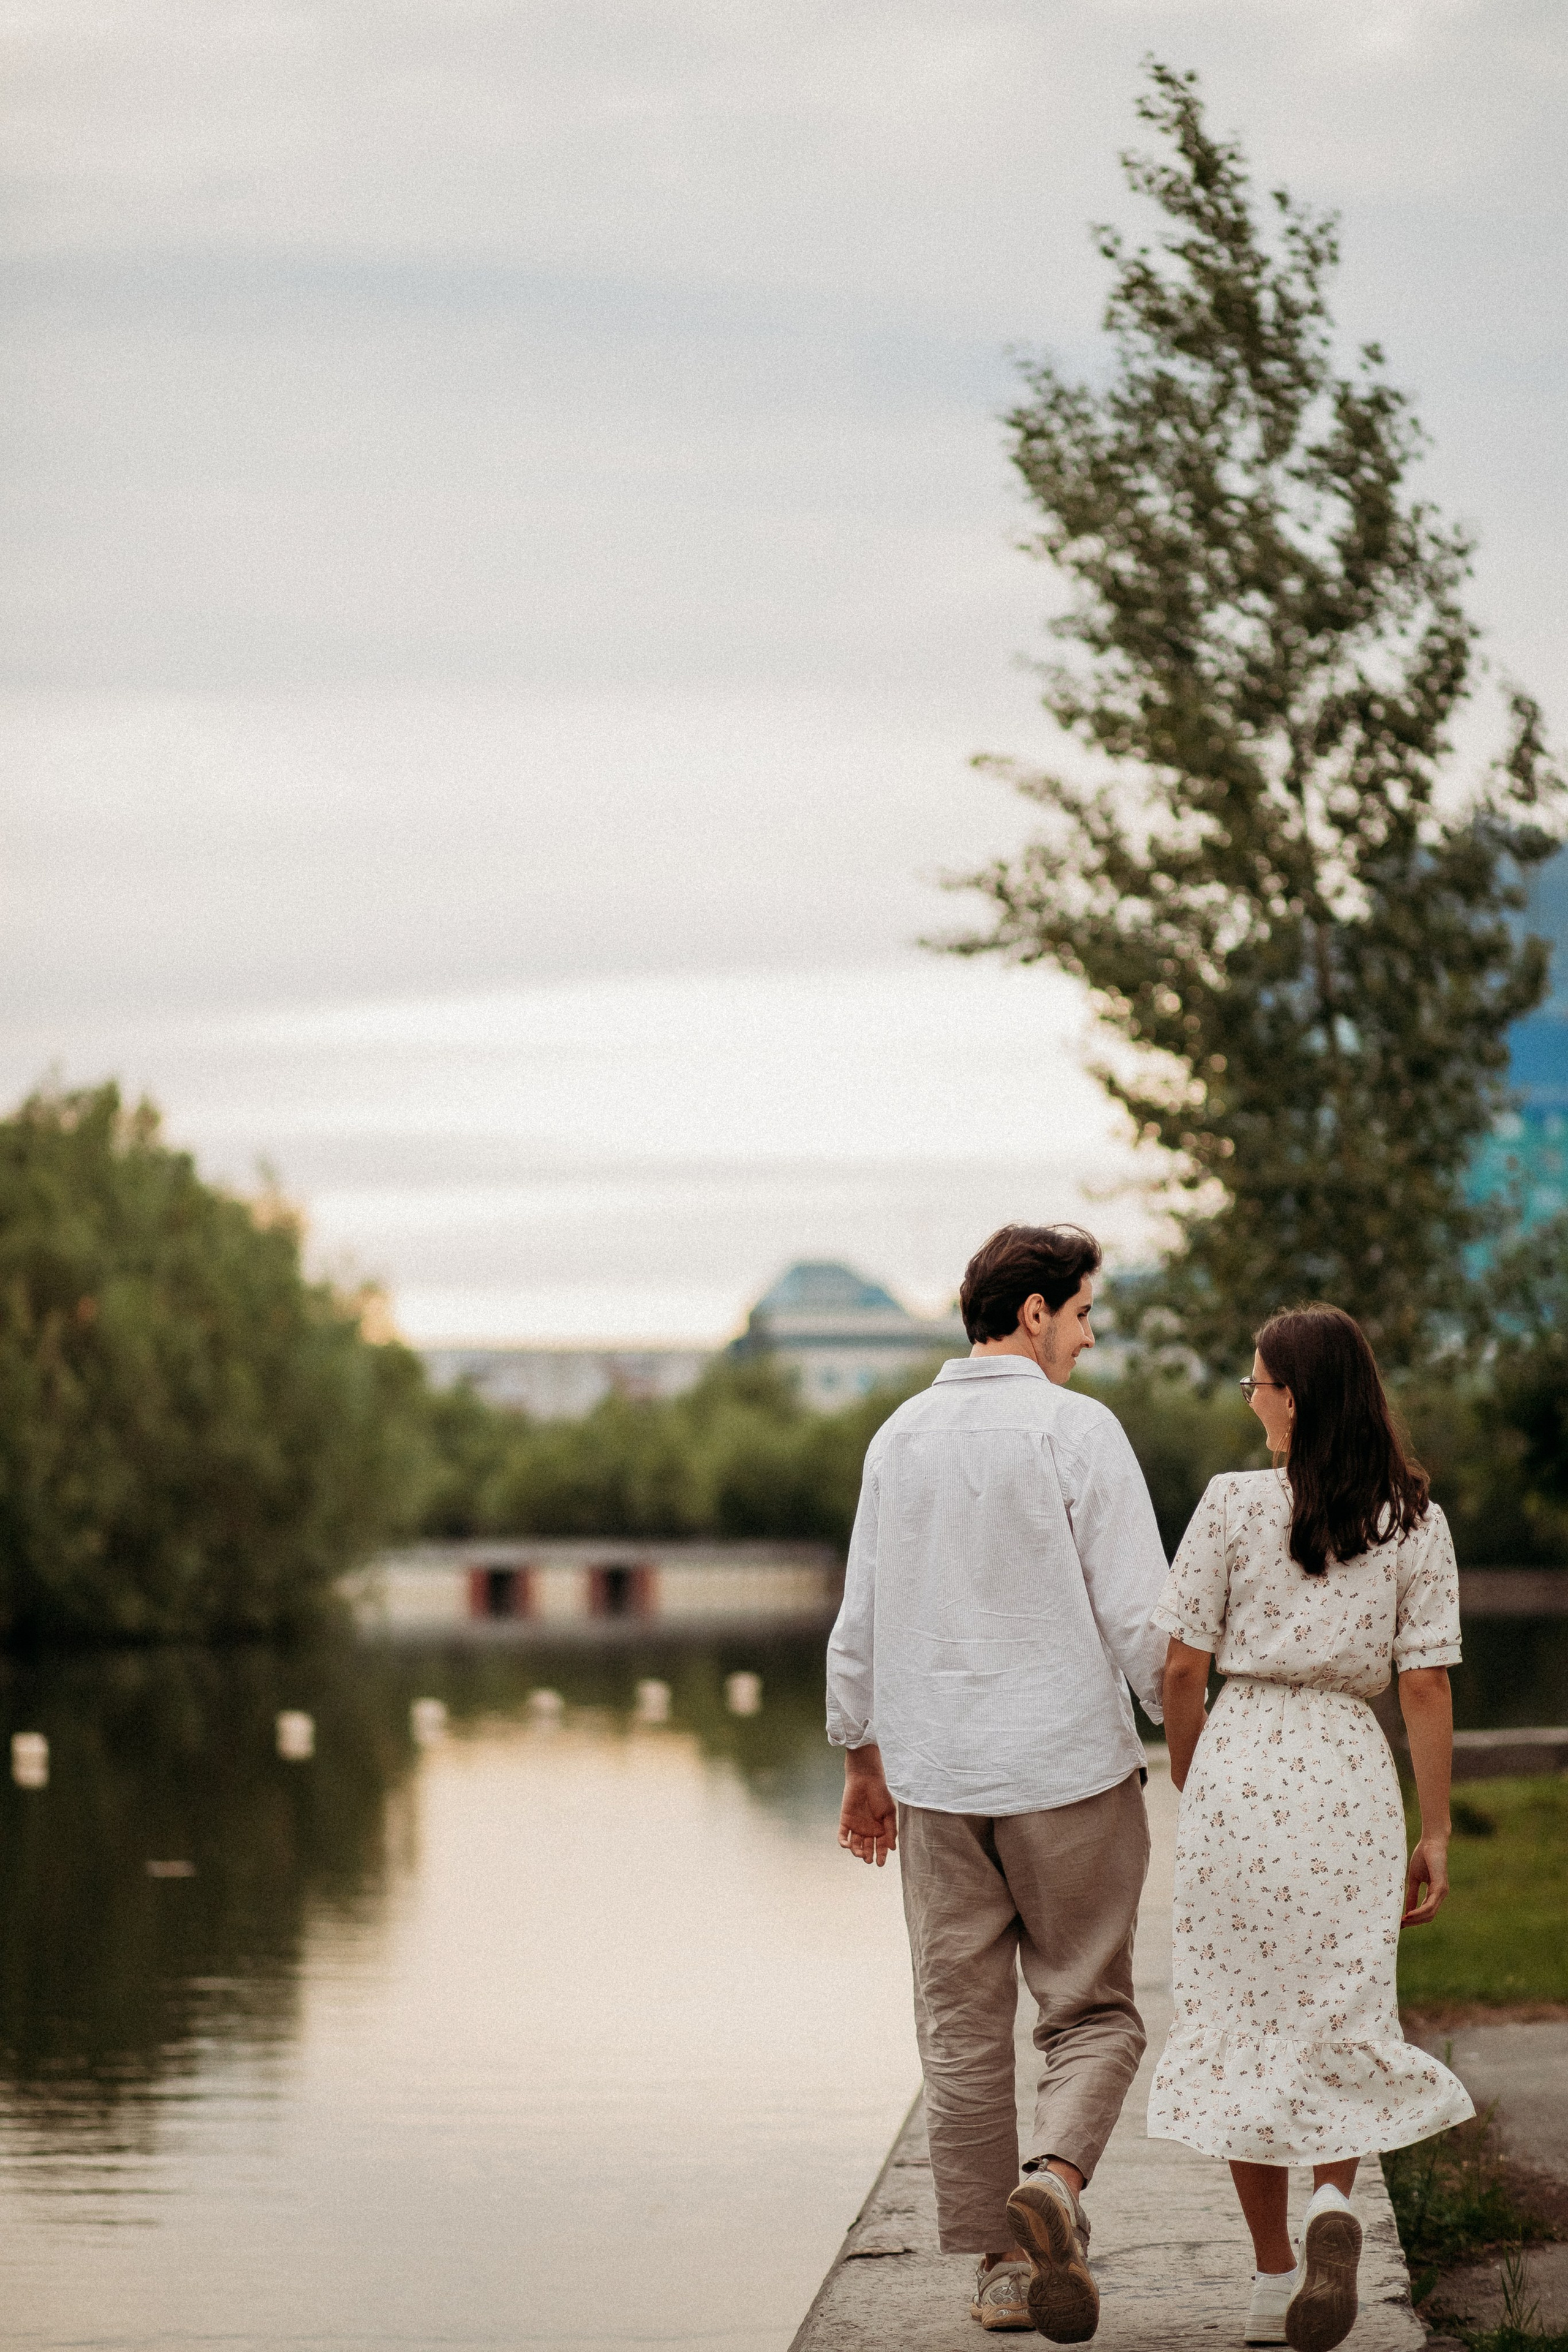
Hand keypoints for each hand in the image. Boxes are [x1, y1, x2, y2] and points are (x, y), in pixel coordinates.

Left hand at [838, 1751, 896, 1866]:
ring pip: (855, 1845)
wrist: (865, 1779)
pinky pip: (842, 1836)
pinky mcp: (845, 1821)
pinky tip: (847, 1846)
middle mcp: (868, 1830)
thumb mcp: (889, 1813)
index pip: (880, 1846)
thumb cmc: (880, 1794)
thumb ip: (891, 1830)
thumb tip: (892, 1848)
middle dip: (868, 1855)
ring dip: (856, 1851)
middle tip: (869, 1860)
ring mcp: (856, 1826)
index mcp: (880, 1829)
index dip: (881, 1855)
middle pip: (867, 1848)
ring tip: (860, 1854)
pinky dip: (843, 1842)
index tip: (880, 1863)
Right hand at [1401, 1834, 1449, 1925]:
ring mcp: (1442, 1891)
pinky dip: (1420, 1911)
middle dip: (1414, 1922)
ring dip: (1416, 1919)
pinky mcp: (1440, 1886)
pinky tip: (1410, 1914)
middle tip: (1400, 1925)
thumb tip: (1406, 1910)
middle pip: (1429, 1917)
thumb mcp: (1414, 1878)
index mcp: (1435, 1893)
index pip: (1426, 1912)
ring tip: (1403, 1921)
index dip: (1414, 1919)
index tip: (1400, 1923)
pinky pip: (1430, 1905)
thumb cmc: (1423, 1857)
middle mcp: (1441, 1895)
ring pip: (1430, 1913)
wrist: (1431, 1842)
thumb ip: (1412, 1894)